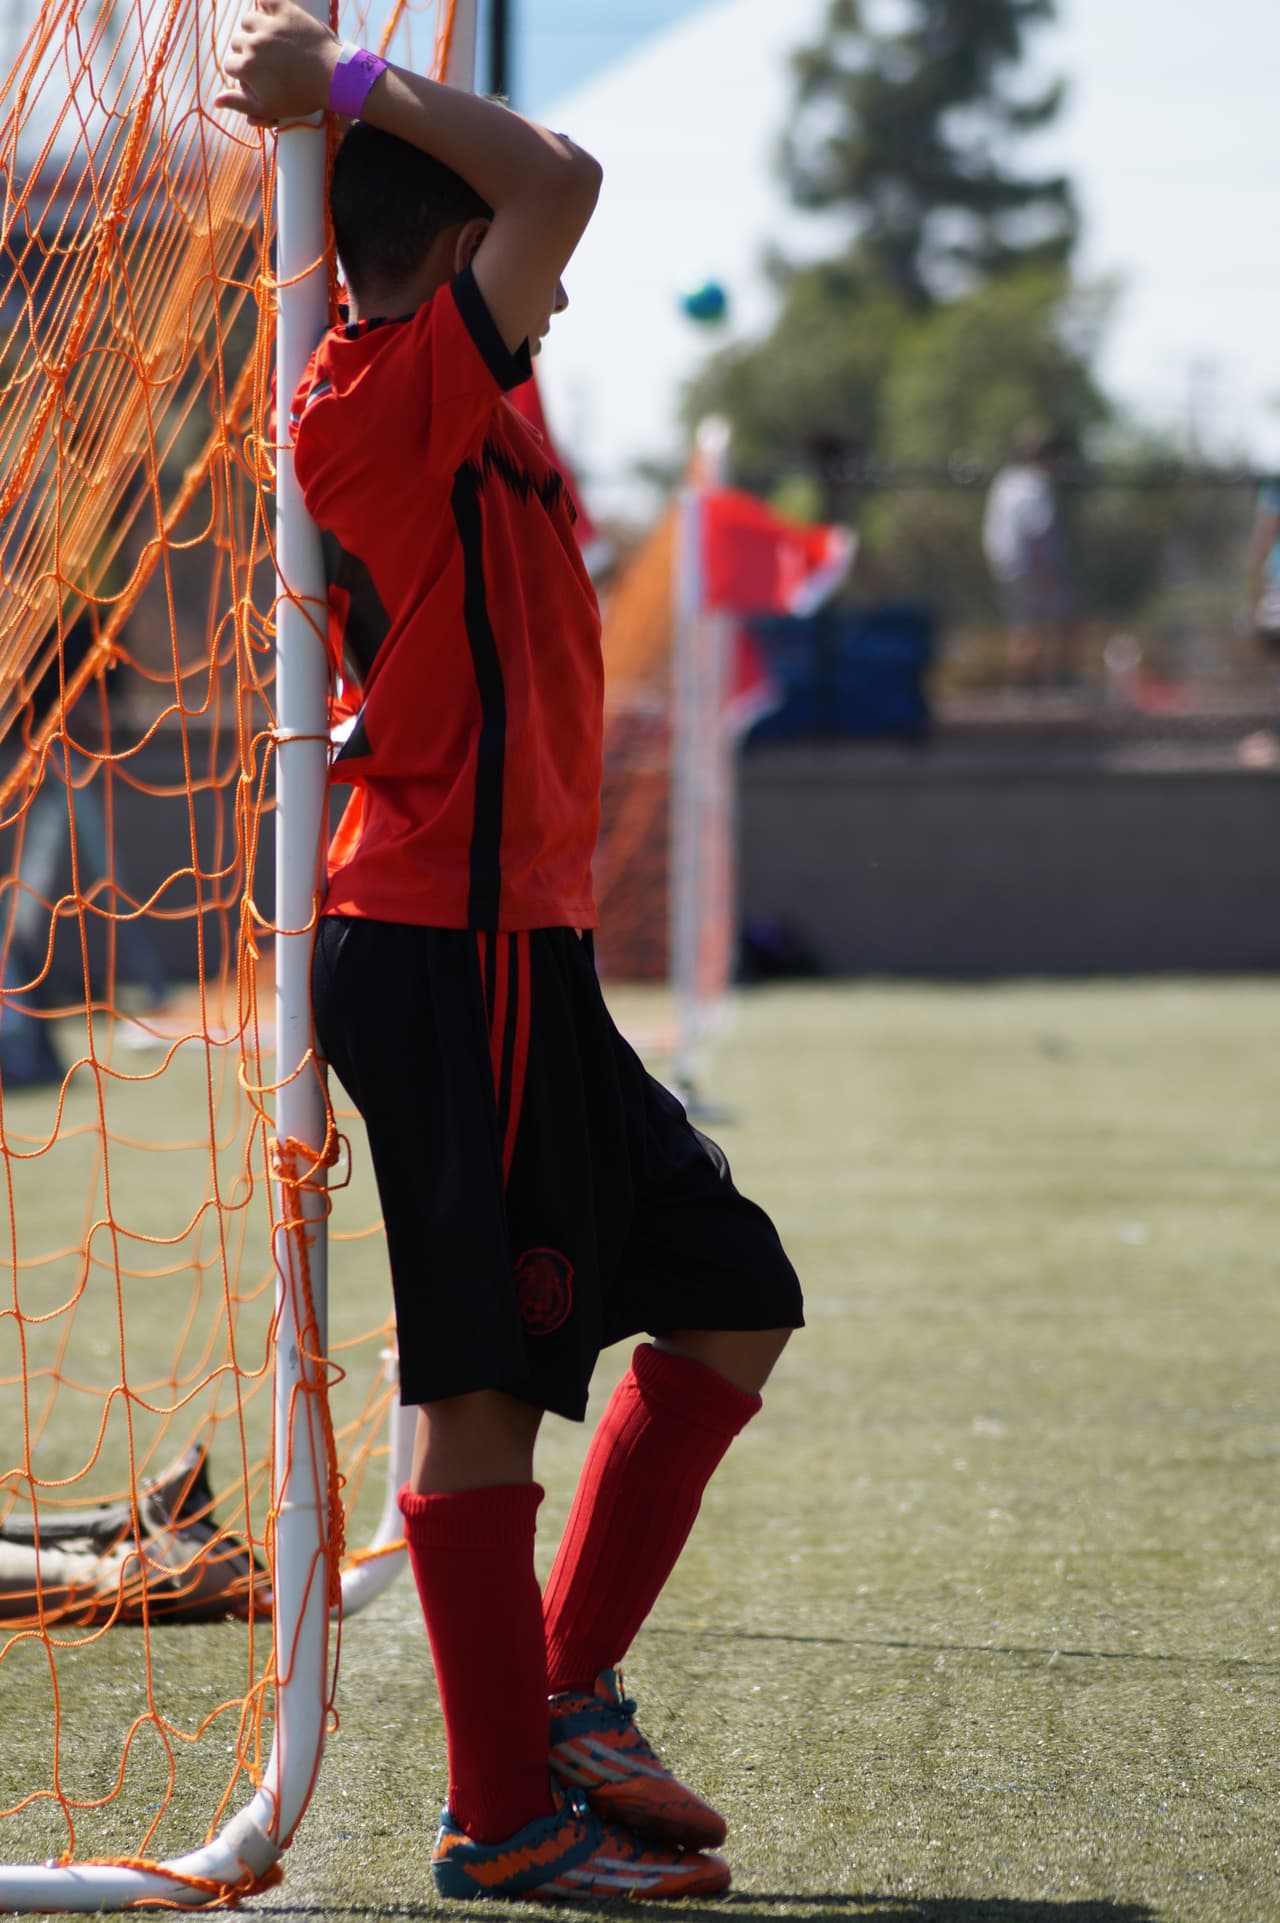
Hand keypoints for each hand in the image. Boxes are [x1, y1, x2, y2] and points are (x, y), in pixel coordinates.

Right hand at [214, 0, 341, 125]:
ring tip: (269, 37)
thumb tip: (215, 100)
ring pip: (248, 20)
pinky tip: (272, 14)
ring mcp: (268, 24)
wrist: (333, 76)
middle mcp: (253, 43)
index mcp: (246, 67)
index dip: (243, 72)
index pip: (231, 65)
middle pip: (238, 42)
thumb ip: (240, 104)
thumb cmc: (302, 96)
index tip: (257, 76)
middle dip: (248, 51)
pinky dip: (267, 5)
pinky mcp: (285, 10)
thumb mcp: (269, 108)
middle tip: (268, 59)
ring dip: (255, 28)